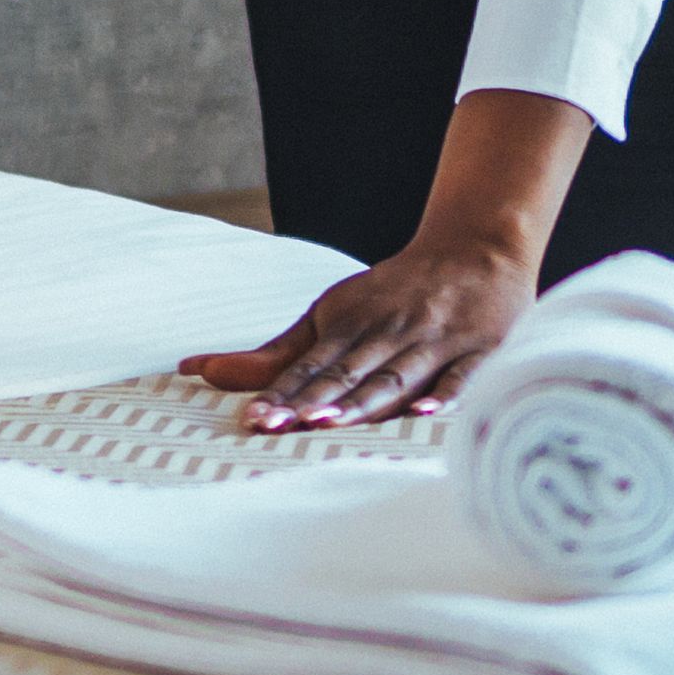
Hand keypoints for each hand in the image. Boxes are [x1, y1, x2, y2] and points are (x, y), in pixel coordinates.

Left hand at [181, 229, 538, 430]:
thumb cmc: (390, 295)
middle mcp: (387, 333)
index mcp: (349, 324)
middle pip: (347, 373)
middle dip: (313, 401)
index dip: (282, 393)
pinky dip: (444, 394)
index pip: (310, 366)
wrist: (473, 248)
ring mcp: (432, 342)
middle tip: (279, 426)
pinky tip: (424, 414)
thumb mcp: (331, 314)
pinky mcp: (476, 350)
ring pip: (394, 377)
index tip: (254, 419)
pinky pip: (460, 375)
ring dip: (363, 401)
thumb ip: (275, 354)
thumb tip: (197, 369)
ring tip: (330, 422)